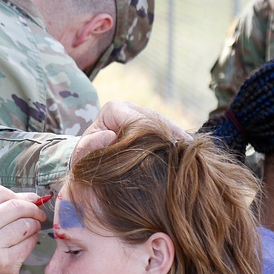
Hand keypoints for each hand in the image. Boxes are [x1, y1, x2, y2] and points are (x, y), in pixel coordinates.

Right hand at [0, 187, 45, 273]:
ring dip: (34, 226)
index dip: (21, 195)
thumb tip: (34, 197)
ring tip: (30, 232)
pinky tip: (26, 244)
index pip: (1, 193)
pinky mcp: (5, 261)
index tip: (32, 201)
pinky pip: (29, 242)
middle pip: (16, 206)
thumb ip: (2, 208)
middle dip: (33, 210)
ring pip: (26, 224)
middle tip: (39, 216)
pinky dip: (33, 241)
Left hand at [73, 101, 187, 163]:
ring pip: (165, 125)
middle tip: (187, 149)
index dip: (153, 133)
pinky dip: (176, 142)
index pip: (139, 118)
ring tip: (191, 152)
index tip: (168, 147)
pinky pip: (166, 132)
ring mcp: (141, 116)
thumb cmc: (84, 160)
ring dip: (177, 138)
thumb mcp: (82, 155)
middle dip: (172, 134)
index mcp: (114, 109)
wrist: (88, 165)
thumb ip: (90, 145)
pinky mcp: (148, 126)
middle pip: (157, 119)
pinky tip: (186, 154)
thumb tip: (109, 136)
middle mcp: (130, 108)